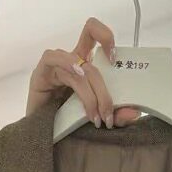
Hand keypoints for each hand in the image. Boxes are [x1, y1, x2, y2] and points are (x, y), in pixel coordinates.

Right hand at [26, 17, 140, 128]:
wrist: (38, 135)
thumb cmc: (63, 122)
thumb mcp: (93, 116)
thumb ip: (113, 114)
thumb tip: (134, 113)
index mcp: (83, 65)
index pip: (95, 36)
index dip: (106, 39)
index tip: (115, 60)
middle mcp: (71, 62)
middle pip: (92, 64)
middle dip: (103, 92)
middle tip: (107, 117)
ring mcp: (56, 65)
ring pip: (78, 68)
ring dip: (90, 94)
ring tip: (94, 117)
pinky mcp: (41, 72)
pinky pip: (53, 58)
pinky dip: (68, 64)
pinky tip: (77, 77)